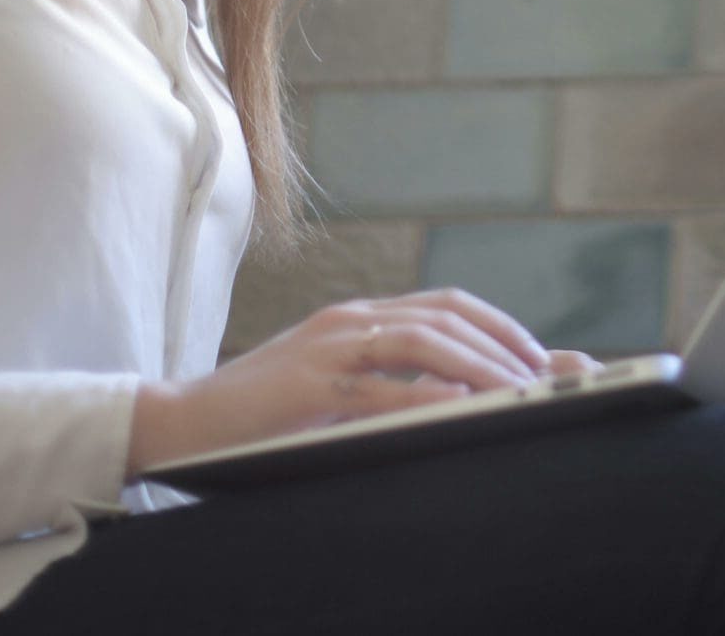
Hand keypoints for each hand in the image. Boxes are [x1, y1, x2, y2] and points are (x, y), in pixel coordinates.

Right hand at [129, 290, 576, 475]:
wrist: (183, 419)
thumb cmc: (265, 411)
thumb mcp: (336, 385)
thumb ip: (387, 381)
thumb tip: (454, 397)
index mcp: (359, 316)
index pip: (446, 305)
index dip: (497, 326)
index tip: (535, 356)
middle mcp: (350, 320)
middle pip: (446, 317)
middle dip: (502, 344)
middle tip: (541, 376)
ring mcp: (329, 347)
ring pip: (423, 341)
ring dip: (478, 365)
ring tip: (514, 390)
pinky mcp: (310, 385)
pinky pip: (380, 387)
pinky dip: (426, 395)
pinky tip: (458, 407)